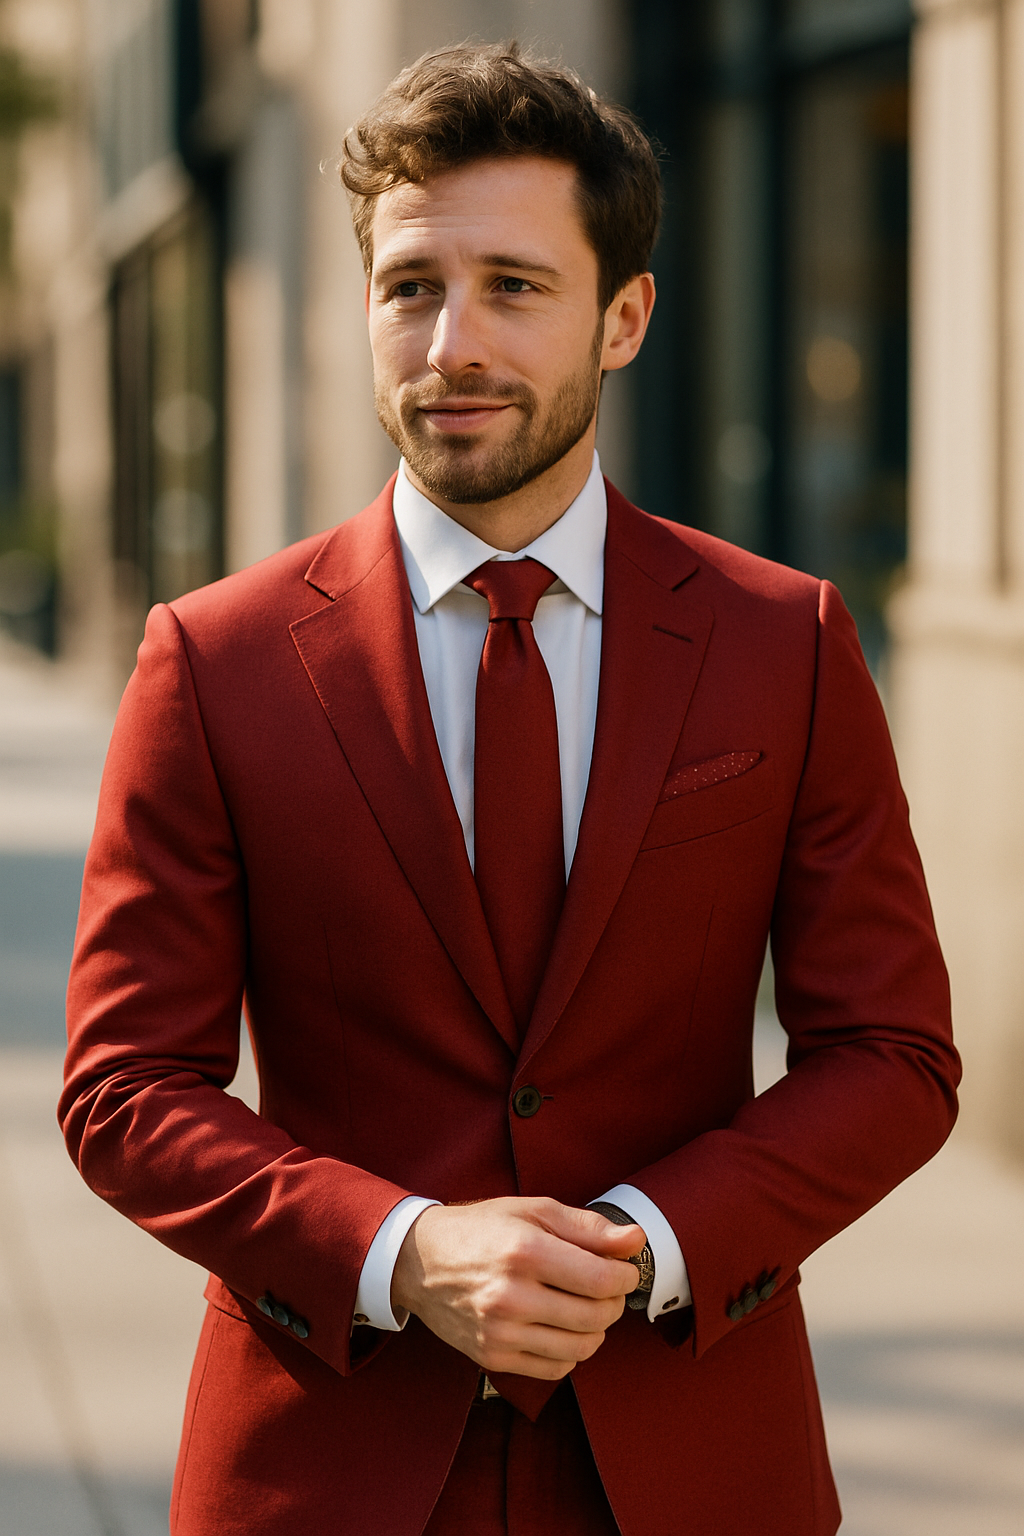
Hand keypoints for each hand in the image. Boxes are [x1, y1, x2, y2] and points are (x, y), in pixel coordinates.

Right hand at [390, 1196, 645, 1379]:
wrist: (419, 1260)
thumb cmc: (480, 1229)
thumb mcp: (534, 1211)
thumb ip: (589, 1226)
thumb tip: (635, 1240)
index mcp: (524, 1252)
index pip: (601, 1281)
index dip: (625, 1277)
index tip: (624, 1270)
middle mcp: (511, 1296)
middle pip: (595, 1317)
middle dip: (614, 1302)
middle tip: (607, 1287)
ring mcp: (499, 1332)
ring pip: (580, 1348)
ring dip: (597, 1330)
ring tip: (586, 1308)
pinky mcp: (492, 1357)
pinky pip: (554, 1369)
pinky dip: (570, 1352)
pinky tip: (562, 1328)